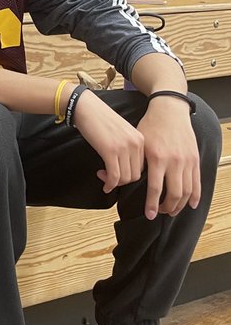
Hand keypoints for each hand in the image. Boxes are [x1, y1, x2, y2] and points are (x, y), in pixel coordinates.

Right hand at [71, 89, 145, 196]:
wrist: (86, 107)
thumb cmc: (100, 119)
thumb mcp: (121, 132)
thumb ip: (127, 146)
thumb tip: (124, 166)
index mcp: (140, 139)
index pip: (141, 167)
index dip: (128, 174)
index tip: (115, 172)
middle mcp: (135, 143)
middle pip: (135, 175)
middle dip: (122, 181)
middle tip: (108, 177)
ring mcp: (123, 147)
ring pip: (125, 178)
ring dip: (114, 183)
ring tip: (103, 176)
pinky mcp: (110, 151)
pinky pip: (114, 176)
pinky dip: (109, 184)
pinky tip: (104, 184)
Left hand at [136, 97, 200, 218]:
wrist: (169, 110)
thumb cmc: (151, 125)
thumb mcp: (139, 142)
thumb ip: (137, 162)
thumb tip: (127, 179)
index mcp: (157, 157)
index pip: (155, 188)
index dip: (152, 204)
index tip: (149, 214)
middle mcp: (174, 161)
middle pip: (174, 194)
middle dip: (166, 207)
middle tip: (159, 212)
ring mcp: (187, 161)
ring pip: (187, 191)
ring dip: (180, 205)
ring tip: (171, 210)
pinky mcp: (195, 159)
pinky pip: (197, 182)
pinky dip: (195, 196)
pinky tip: (191, 204)